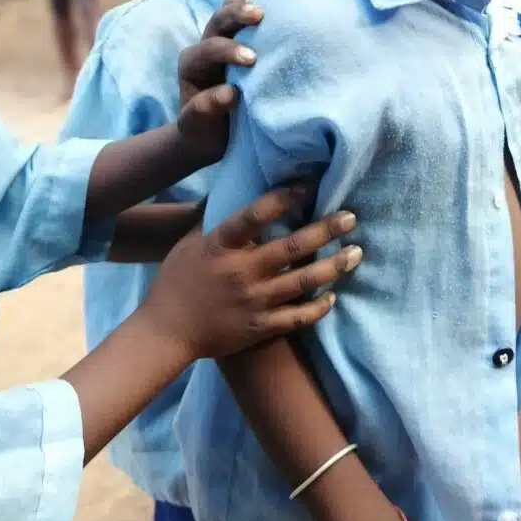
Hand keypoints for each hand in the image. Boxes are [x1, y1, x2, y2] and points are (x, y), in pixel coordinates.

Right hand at [140, 186, 361, 362]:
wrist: (164, 333)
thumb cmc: (176, 281)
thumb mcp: (189, 242)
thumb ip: (216, 221)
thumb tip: (235, 191)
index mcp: (221, 246)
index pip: (254, 215)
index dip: (281, 199)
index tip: (305, 187)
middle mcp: (241, 272)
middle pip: (292, 247)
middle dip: (326, 230)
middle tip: (351, 217)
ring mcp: (253, 301)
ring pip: (304, 281)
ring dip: (334, 266)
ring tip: (355, 253)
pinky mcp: (260, 327)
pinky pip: (298, 316)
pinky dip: (319, 306)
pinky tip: (334, 294)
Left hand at [176, 0, 262, 162]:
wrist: (210, 133)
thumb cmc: (206, 132)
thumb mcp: (200, 128)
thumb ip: (207, 110)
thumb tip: (230, 93)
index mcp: (192, 65)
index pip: (208, 49)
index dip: (228, 51)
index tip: (251, 59)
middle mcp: (205, 46)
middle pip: (217, 20)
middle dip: (237, 15)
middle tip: (259, 14)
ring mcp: (223, 38)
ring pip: (229, 9)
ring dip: (248, 2)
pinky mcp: (238, 38)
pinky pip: (244, 12)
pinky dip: (259, 3)